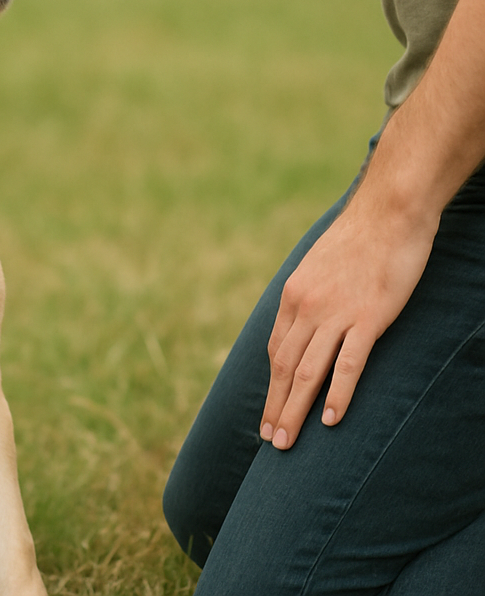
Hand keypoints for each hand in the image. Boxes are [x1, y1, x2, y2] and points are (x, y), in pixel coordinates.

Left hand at [260, 186, 437, 448]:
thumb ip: (308, 297)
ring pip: (308, 371)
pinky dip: (338, 393)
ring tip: (288, 442)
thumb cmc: (358, 241)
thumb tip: (304, 321)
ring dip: (296, 409)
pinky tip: (332, 421)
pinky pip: (348, 363)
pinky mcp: (368, 317)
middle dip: (276, 406)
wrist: (387, 214)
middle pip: (285, 367)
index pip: (276, 350)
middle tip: (271, 441)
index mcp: (293, 295)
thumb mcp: (318, 268)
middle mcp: (306, 306)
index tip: (269, 411)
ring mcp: (336, 313)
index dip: (271, 385)